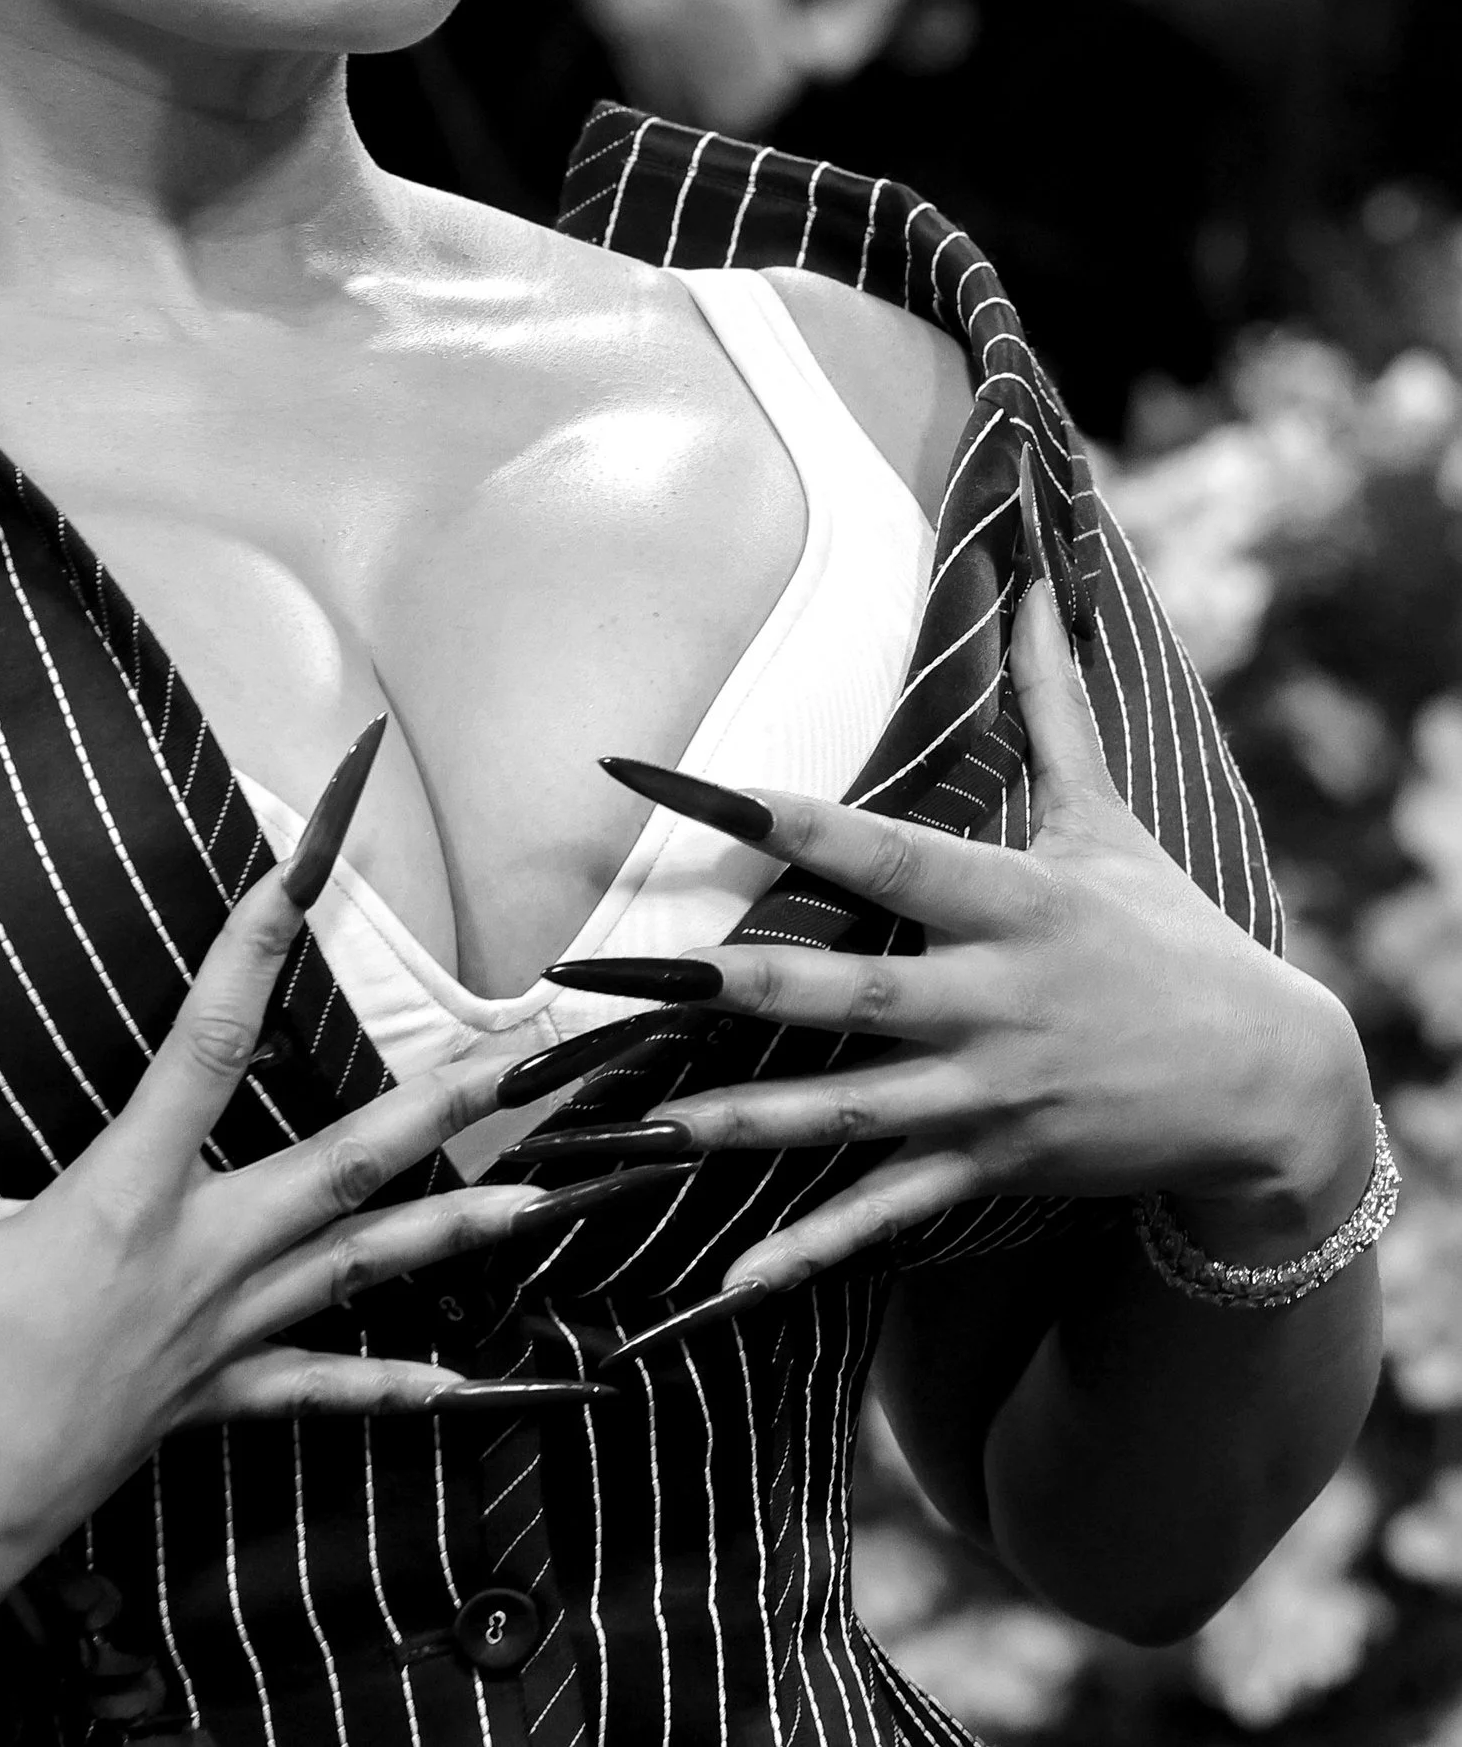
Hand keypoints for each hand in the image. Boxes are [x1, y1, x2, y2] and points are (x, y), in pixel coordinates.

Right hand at [0, 737, 604, 1619]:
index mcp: (126, 1197)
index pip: (206, 1038)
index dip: (253, 941)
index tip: (305, 862)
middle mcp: (201, 1258)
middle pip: (349, 1157)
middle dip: (449, 1095)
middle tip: (537, 1045)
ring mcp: (221, 1338)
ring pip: (367, 1264)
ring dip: (463, 1222)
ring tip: (554, 1188)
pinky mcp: (214, 1403)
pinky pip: (325, 1391)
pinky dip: (401, 1381)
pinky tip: (475, 1378)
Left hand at [585, 577, 1376, 1300]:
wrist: (1270, 1083)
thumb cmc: (1169, 933)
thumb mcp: (1110, 817)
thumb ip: (1051, 703)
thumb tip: (1031, 582)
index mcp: (1003, 902)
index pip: (864, 847)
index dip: (760, 814)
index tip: (654, 782)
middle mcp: (985, 1001)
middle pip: (830, 992)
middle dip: (708, 984)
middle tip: (590, 978)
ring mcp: (986, 1097)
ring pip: (839, 1111)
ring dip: (728, 1121)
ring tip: (624, 1127)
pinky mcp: (992, 1170)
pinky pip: (886, 1213)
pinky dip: (811, 1249)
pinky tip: (728, 1280)